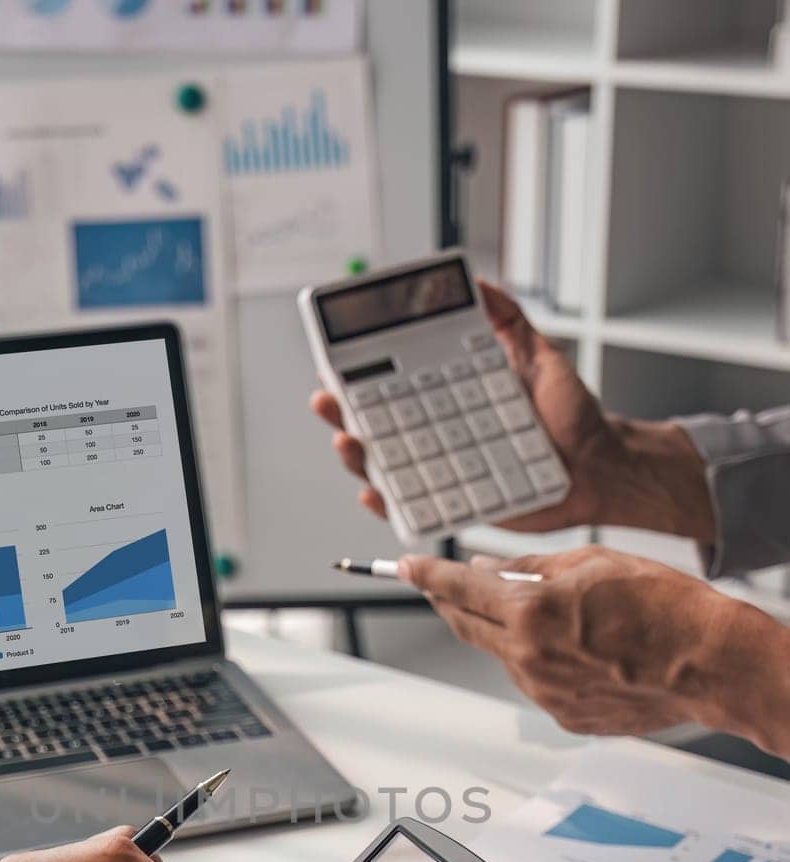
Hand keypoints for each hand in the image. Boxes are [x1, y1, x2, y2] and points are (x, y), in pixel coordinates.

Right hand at [311, 279, 713, 543]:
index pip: (394, 388)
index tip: (336, 364)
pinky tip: (374, 491)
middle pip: (378, 428)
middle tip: (327, 400)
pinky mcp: (459, 507)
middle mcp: (441, 438)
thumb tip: (478, 283)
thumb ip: (507, 321)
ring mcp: (446, 474)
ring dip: (358, 457)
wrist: (601, 467)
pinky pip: (414, 511)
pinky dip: (389, 505)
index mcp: (450, 402)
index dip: (360, 377)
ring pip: (387, 468)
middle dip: (343, 414)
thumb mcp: (540, 357)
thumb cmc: (573, 420)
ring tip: (348, 440)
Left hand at [400, 546, 741, 736]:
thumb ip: (532, 566)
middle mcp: (529, 657)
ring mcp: (544, 693)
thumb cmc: (663, 608)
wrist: (707, 663)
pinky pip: (536, 683)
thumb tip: (490, 567)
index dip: (427, 575)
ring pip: (503, 656)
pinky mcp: (564, 716)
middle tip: (439, 586)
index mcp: (531, 612)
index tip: (406, 566)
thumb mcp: (593, 562)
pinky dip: (539, 661)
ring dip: (504, 633)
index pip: (458, 589)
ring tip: (542, 613)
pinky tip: (574, 648)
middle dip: (448, 603)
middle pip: (466, 627)